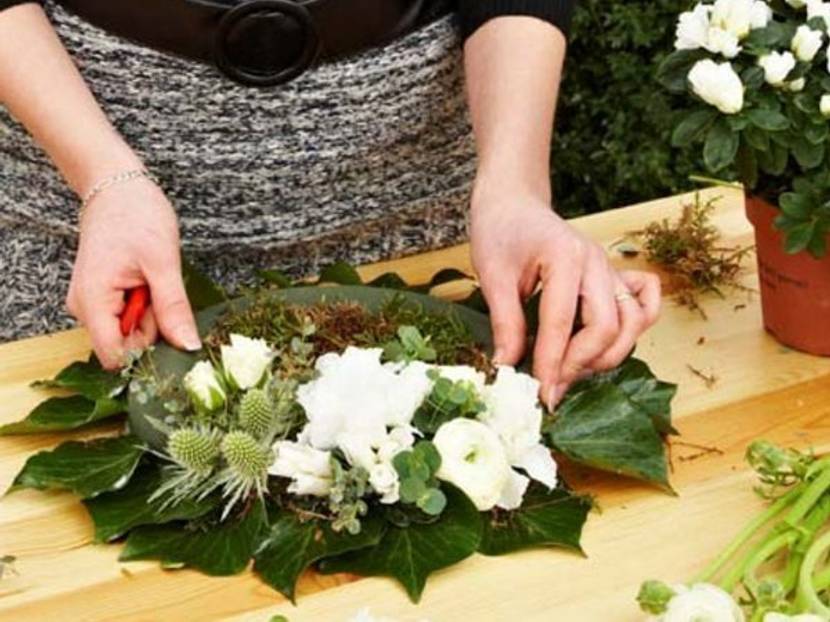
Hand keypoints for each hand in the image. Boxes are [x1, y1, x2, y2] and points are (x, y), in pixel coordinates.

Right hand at [67, 177, 199, 368]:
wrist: (117, 187)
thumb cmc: (137, 216)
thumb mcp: (163, 263)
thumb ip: (173, 309)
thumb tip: (189, 347)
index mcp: (93, 301)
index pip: (116, 356)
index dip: (147, 353)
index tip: (169, 326)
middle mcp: (85, 309)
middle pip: (126, 345)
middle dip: (152, 327)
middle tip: (159, 289)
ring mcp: (92, 304)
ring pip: (130, 332)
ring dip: (150, 314)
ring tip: (152, 280)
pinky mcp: (102, 299)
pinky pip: (128, 318)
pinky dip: (145, 305)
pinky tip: (147, 282)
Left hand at [470, 184, 660, 408]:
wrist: (514, 203)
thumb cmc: (500, 232)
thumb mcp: (492, 275)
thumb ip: (505, 323)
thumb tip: (508, 369)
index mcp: (565, 256)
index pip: (562, 323)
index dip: (551, 364)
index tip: (540, 395)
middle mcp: (597, 262)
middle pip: (608, 327)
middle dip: (580, 365)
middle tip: (551, 387)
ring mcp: (610, 268)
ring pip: (633, 323)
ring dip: (606, 355)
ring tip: (571, 370)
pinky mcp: (615, 276)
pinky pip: (645, 304)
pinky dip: (635, 328)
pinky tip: (605, 343)